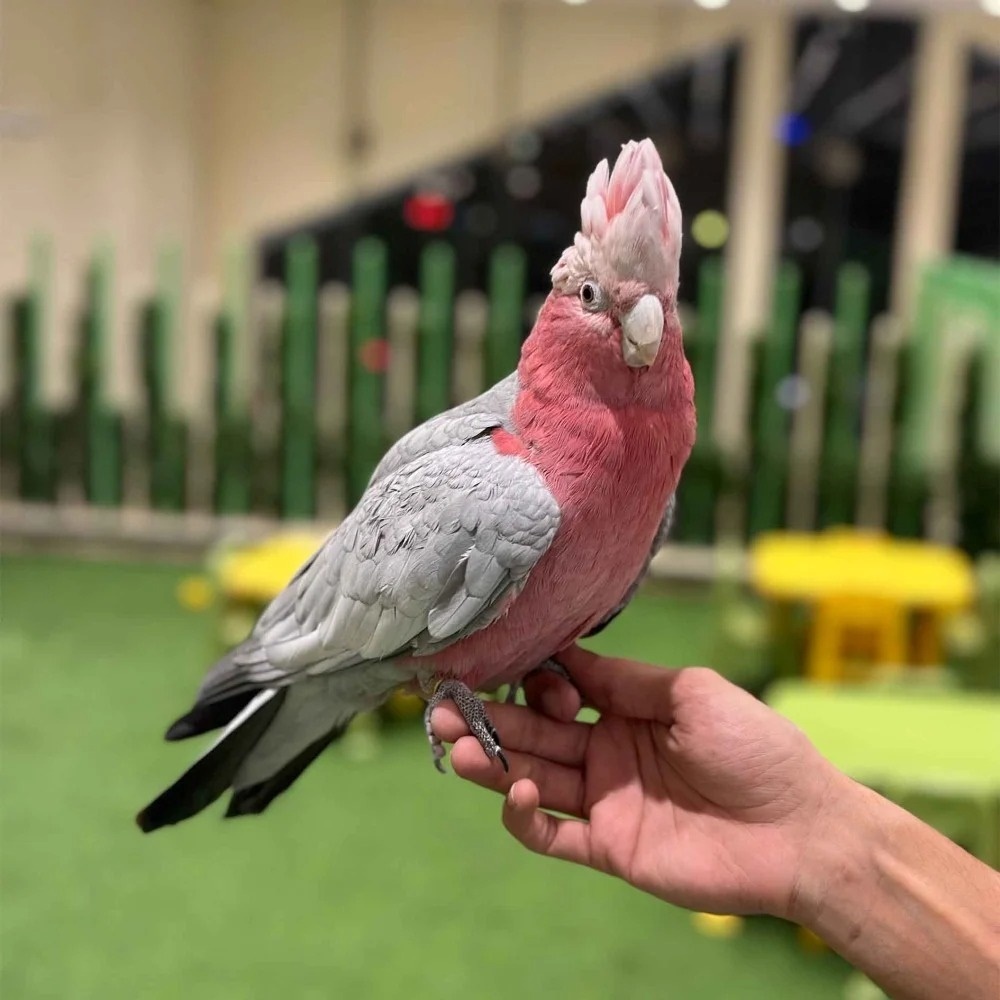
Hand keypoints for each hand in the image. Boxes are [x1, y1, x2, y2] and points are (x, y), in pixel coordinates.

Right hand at [432, 646, 839, 917]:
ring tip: (458, 747)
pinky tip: (518, 794)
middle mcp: (608, 751)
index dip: (532, 680)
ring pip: (534, 779)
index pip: (561, 691)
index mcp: (627, 709)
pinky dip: (527, 819)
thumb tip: (568, 654)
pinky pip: (553, 838)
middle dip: (489, 720)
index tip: (503, 664)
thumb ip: (626, 679)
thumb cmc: (756, 746)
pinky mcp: (609, 847)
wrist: (800, 828)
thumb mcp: (692, 692)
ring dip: (494, 765)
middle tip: (441, 708)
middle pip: (535, 734)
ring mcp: (605, 800)